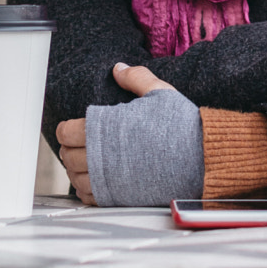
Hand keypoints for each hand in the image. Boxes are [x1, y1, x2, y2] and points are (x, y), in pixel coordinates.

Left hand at [56, 62, 173, 203]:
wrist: (199, 158)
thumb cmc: (181, 125)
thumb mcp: (159, 92)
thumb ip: (135, 78)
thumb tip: (118, 68)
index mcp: (106, 127)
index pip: (67, 132)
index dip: (67, 129)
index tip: (72, 126)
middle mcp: (103, 156)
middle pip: (67, 156)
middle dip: (69, 148)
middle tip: (76, 143)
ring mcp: (110, 180)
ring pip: (75, 179)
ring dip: (74, 170)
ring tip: (83, 162)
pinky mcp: (119, 198)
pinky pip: (90, 198)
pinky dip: (86, 191)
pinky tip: (93, 181)